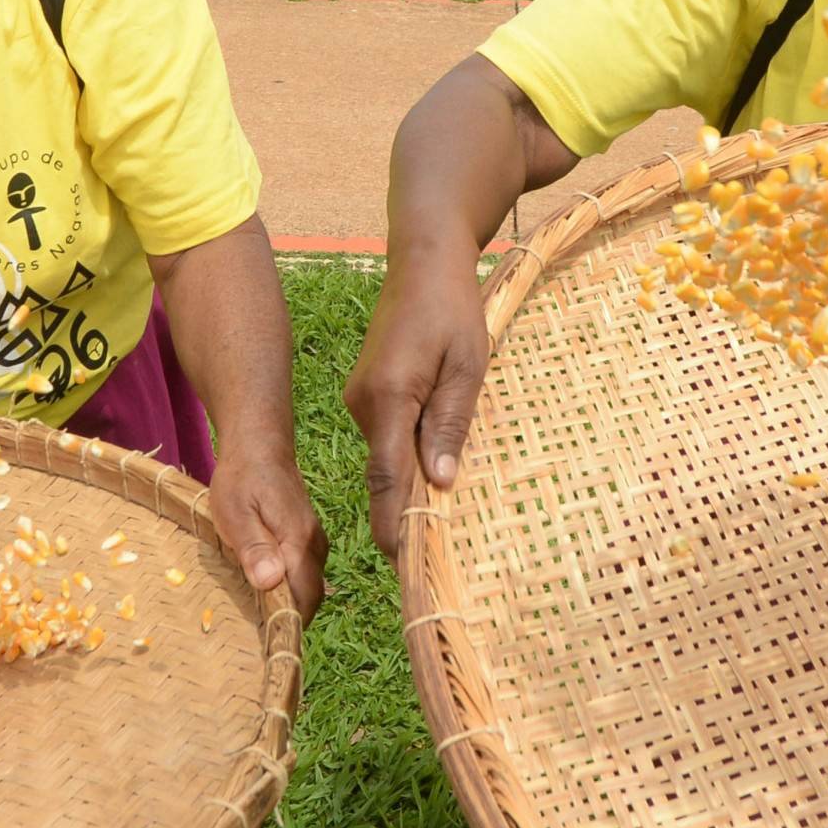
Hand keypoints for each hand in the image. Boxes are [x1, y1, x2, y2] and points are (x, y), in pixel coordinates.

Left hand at [208, 450, 327, 625]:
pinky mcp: (307, 539)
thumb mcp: (236, 513)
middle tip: (258, 637)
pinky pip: (305, 573)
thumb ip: (254, 547)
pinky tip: (265, 593)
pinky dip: (290, 588)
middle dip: (289, 618)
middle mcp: (314, 545)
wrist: (259, 447)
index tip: (267, 643)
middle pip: (311, 596)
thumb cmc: (242, 479)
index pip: (304, 596)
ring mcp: (314, 542)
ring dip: (289, 604)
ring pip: (309, 586)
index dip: (289, 623)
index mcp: (298, 541)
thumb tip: (271, 583)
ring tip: (259, 620)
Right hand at [343, 257, 489, 555]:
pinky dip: (407, 453)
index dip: (394, 521)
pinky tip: (434, 459)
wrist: (423, 264)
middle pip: (386, 471)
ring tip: (443, 506)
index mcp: (389, 396)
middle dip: (407, 509)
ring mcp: (360, 399)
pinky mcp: (366, 395)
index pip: (387, 475)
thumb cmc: (454, 310)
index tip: (402, 563)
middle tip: (436, 553)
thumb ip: (451, 425)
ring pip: (388, 454)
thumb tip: (440, 481)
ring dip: (412, 477)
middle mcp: (364, 403)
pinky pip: (387, 436)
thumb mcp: (467, 368)